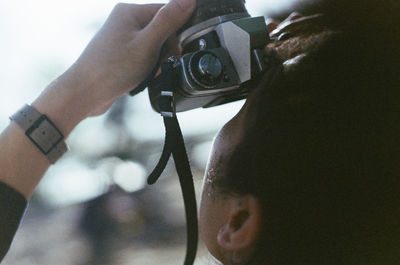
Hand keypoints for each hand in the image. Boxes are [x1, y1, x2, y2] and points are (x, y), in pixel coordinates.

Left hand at [33, 0, 195, 133]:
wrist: (85, 93)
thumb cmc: (111, 69)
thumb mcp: (147, 44)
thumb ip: (169, 21)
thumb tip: (188, 0)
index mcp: (130, 12)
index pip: (167, 13)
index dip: (176, 34)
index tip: (174, 52)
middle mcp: (125, 22)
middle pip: (162, 31)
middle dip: (166, 51)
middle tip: (159, 65)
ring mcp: (122, 38)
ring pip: (154, 46)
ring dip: (157, 61)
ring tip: (148, 73)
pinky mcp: (121, 54)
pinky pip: (144, 57)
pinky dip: (148, 68)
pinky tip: (142, 77)